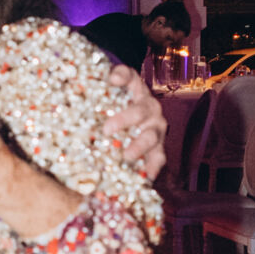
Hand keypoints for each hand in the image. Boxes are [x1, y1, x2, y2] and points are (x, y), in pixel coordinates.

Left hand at [105, 65, 166, 182]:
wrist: (133, 121)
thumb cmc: (115, 108)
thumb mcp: (104, 96)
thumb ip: (96, 89)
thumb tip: (95, 84)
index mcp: (136, 89)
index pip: (129, 76)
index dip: (121, 76)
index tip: (111, 80)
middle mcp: (149, 107)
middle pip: (140, 111)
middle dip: (124, 119)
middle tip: (107, 129)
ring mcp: (156, 128)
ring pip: (151, 136)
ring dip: (139, 146)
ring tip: (126, 155)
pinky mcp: (159, 147)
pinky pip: (159, 158)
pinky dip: (152, 167)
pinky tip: (145, 177)